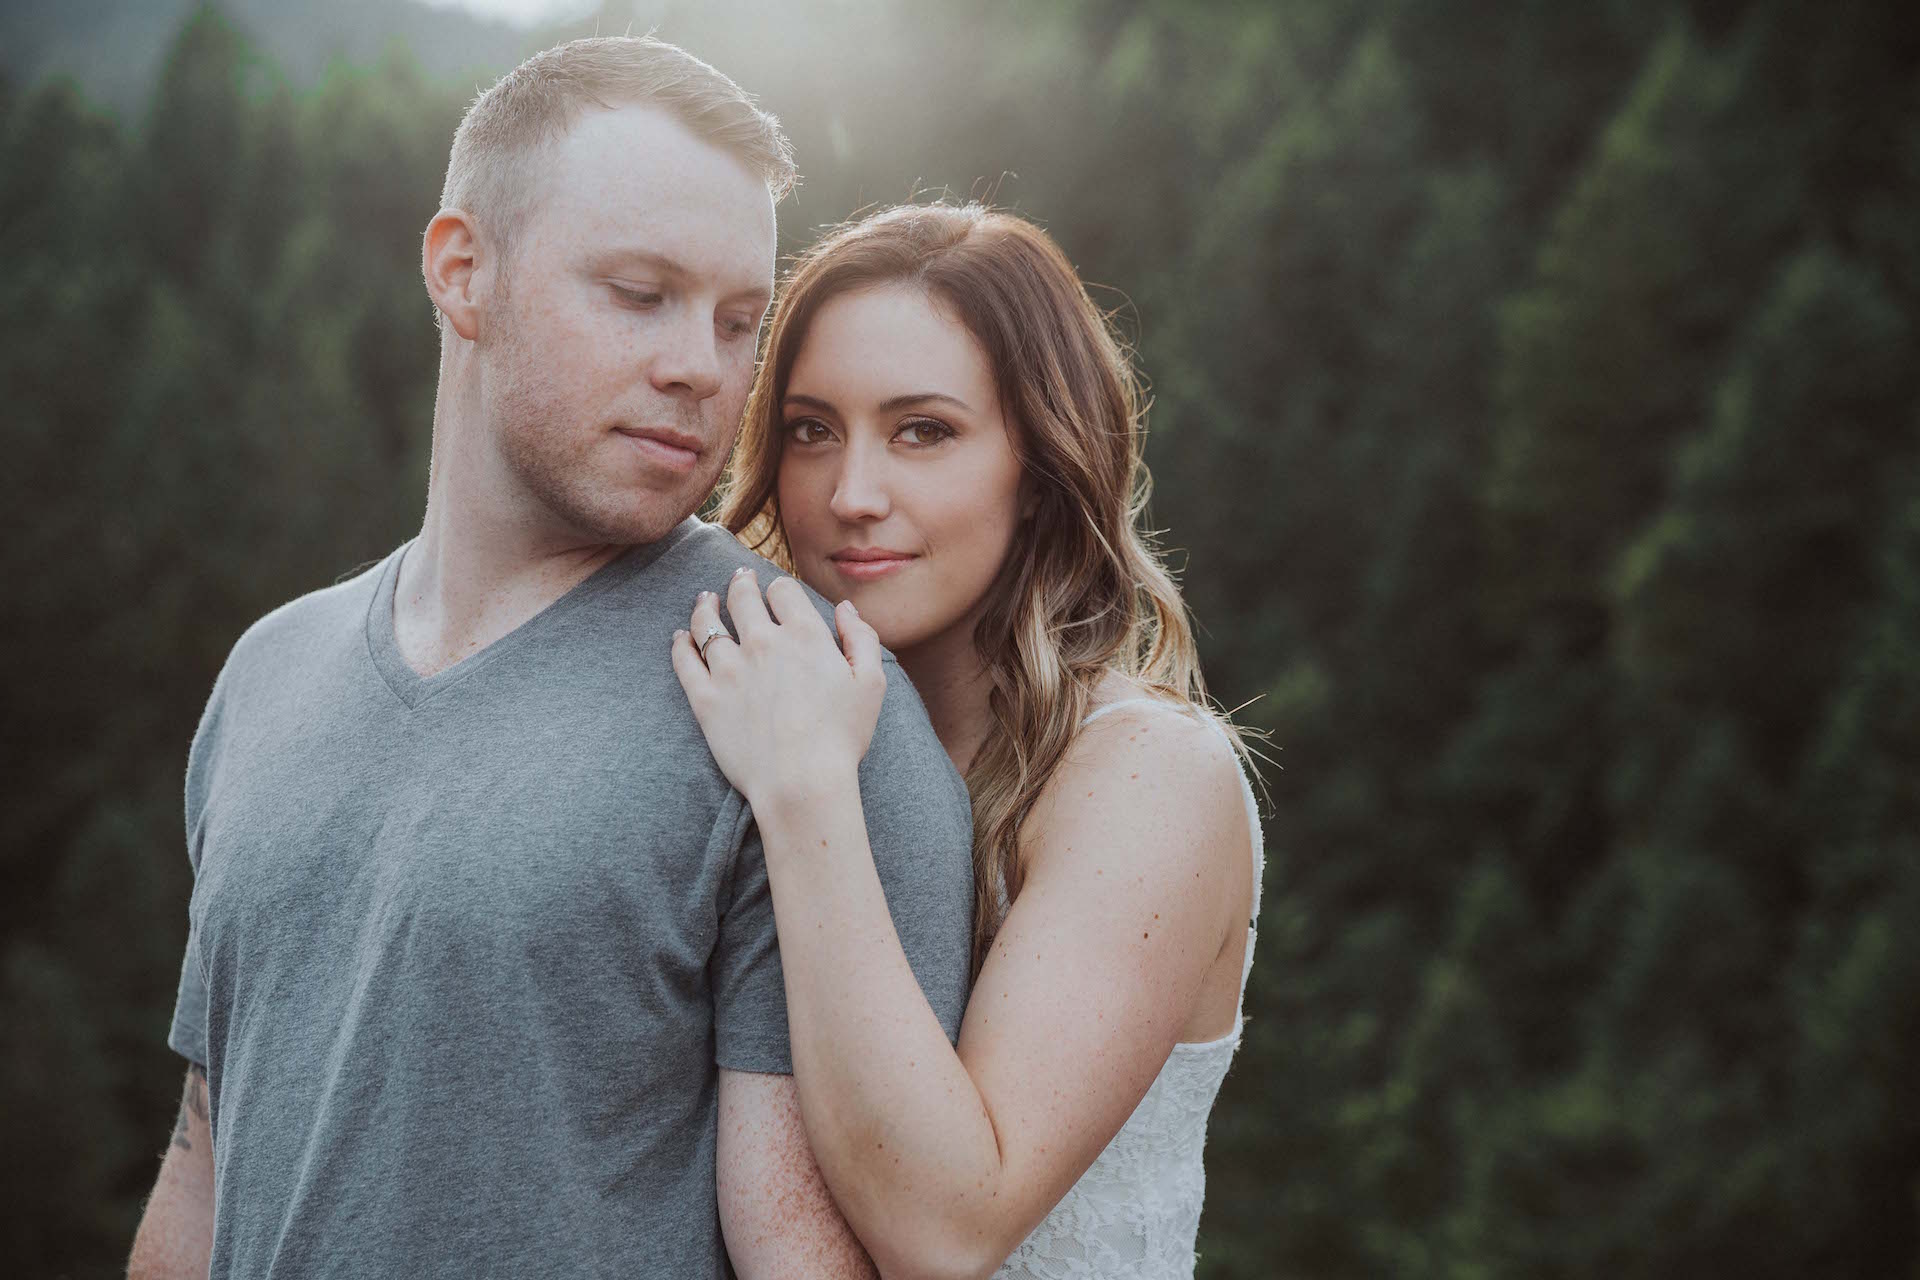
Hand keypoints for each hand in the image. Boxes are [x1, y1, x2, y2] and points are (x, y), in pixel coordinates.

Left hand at [671, 568, 885, 808]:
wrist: (801, 783)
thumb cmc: (842, 737)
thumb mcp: (871, 684)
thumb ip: (861, 638)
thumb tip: (844, 609)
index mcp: (804, 635)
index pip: (783, 591)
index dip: (780, 589)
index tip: (776, 594)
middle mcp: (763, 643)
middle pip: (743, 597)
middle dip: (741, 584)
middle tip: (738, 579)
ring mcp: (730, 670)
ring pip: (707, 623)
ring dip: (706, 606)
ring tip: (706, 600)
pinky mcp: (705, 698)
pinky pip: (684, 660)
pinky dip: (680, 643)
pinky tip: (680, 637)